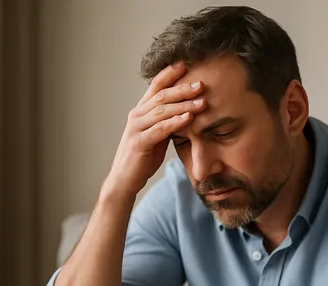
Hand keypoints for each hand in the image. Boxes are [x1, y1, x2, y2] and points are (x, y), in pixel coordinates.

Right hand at [105, 61, 206, 196]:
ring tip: (202, 102)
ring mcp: (136, 128)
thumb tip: (187, 111)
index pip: (155, 85)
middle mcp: (137, 115)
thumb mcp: (156, 135)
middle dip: (183, 88)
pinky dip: (175, 123)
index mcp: (141, 111)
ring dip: (184, 105)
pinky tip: (189, 119)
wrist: (125, 179)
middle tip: (202, 83)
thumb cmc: (143, 157)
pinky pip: (160, 129)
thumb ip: (167, 121)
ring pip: (162, 111)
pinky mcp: (139, 143)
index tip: (187, 64)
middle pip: (161, 95)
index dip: (170, 73)